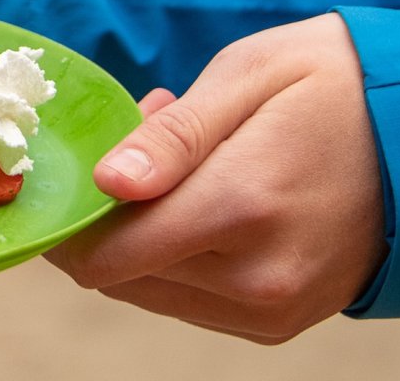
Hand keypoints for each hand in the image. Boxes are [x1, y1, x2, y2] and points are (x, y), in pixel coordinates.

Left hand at [44, 13, 385, 342]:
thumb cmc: (330, 86)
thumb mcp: (245, 77)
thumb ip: (170, 138)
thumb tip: (105, 183)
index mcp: (241, 207)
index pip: (107, 254)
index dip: (70, 222)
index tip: (70, 179)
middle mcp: (257, 277)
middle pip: (121, 275)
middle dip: (110, 217)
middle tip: (140, 153)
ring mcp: (273, 309)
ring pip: (149, 292)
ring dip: (142, 239)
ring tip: (181, 172)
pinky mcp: (279, 323)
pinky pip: (189, 302)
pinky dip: (178, 259)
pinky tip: (207, 202)